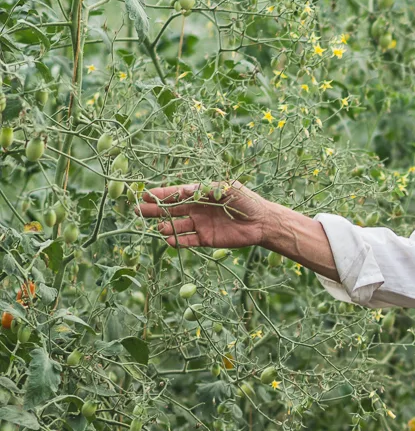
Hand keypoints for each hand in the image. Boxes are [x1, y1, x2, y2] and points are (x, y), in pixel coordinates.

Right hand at [136, 179, 279, 249]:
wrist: (262, 221)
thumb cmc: (246, 200)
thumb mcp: (226, 189)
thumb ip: (205, 190)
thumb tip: (183, 189)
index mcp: (199, 194)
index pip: (175, 194)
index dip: (160, 194)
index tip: (144, 194)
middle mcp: (196, 209)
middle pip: (170, 210)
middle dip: (154, 210)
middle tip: (137, 210)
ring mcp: (200, 225)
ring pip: (176, 226)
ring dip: (165, 226)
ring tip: (157, 227)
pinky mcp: (206, 239)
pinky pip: (188, 241)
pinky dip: (178, 241)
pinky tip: (169, 240)